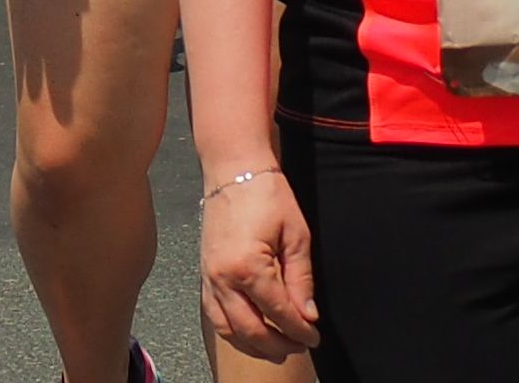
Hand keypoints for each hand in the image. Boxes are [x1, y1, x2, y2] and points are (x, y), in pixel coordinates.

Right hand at [197, 169, 320, 357]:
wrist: (234, 169)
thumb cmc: (267, 193)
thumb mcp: (296, 235)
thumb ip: (301, 279)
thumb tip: (308, 315)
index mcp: (248, 267)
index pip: (278, 313)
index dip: (299, 330)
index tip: (314, 337)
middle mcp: (223, 278)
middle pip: (251, 329)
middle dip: (278, 344)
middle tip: (300, 346)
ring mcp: (209, 277)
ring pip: (229, 329)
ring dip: (253, 345)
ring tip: (276, 350)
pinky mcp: (204, 273)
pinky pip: (214, 314)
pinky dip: (232, 331)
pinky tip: (249, 334)